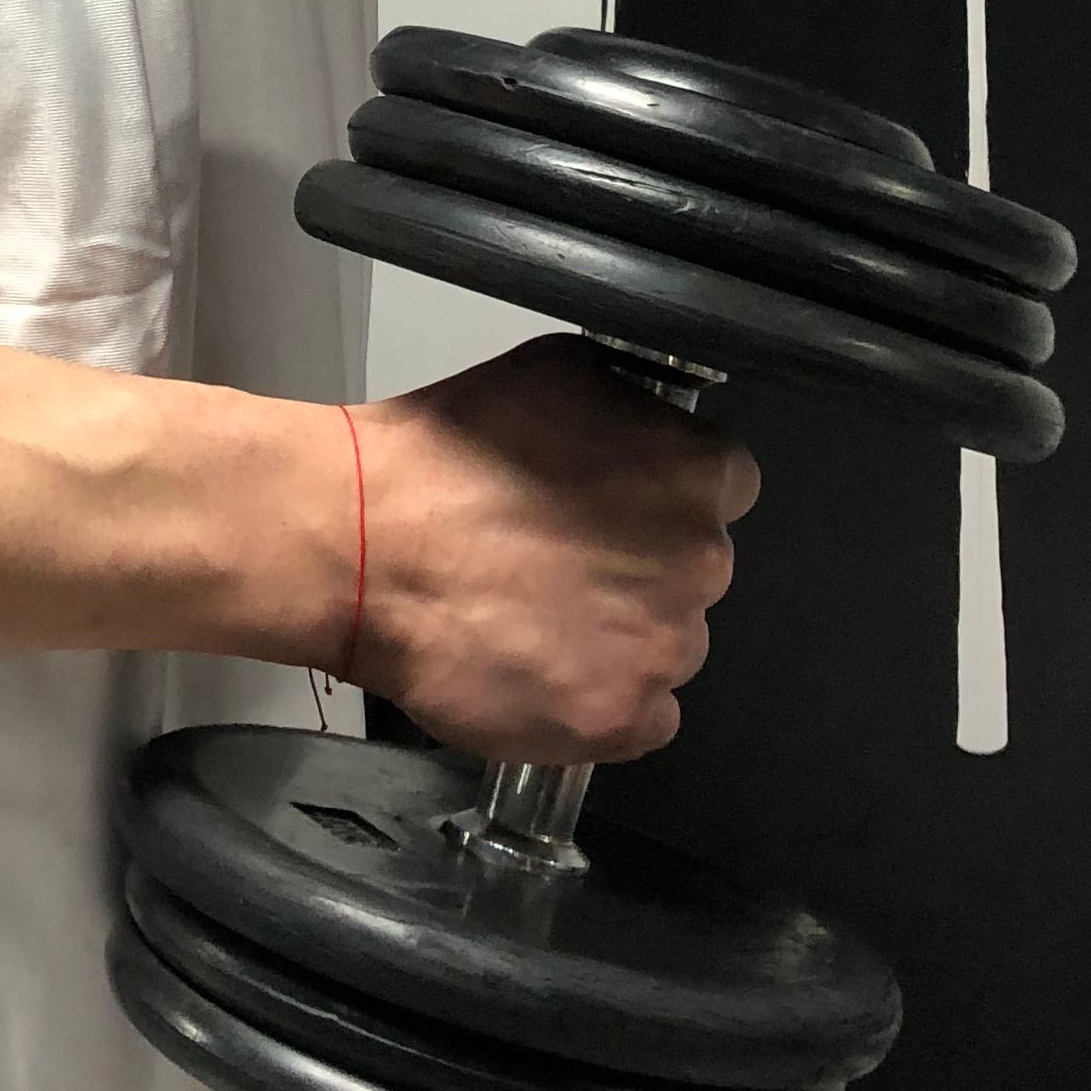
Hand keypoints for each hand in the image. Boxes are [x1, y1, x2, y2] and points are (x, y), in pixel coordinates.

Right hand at [346, 338, 757, 765]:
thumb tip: (651, 427)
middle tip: (561, 562)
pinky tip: (545, 670)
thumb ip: (636, 408)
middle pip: (695, 570)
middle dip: (641, 567)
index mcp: (698, 472)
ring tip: (537, 618)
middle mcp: (701, 561)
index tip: (615, 507)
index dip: (661, 498)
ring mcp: (665, 647)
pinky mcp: (620, 718)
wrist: (367, 544)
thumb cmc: (446, 455)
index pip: (723, 489)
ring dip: (621, 636)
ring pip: (670, 645)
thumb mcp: (560, 372)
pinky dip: (602, 702)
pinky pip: (644, 718)